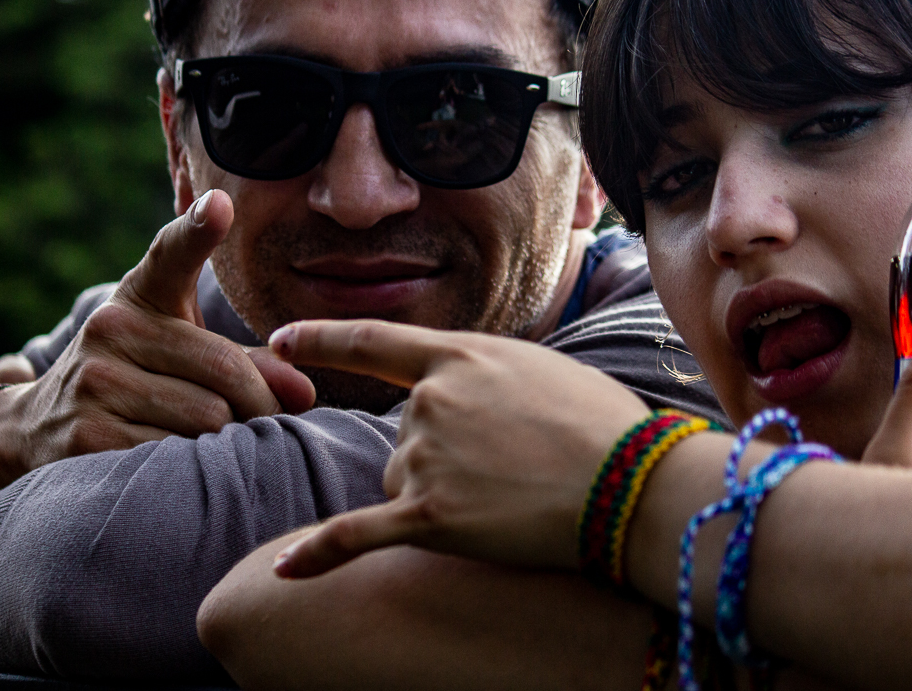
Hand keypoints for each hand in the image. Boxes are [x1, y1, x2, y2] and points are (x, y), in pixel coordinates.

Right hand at [0, 190, 315, 472]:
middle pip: (226, 371)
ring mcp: (94, 382)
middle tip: (265, 421)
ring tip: (218, 444)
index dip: (197, 231)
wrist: (38, 427)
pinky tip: (184, 466)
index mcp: (141, 296)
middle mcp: (111, 329)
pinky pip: (175, 455)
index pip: (172, 256)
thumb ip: (247, 363)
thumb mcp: (182, 353)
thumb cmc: (138, 380)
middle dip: (260, 405)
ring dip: (229, 441)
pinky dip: (195, 467)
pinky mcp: (86, 437)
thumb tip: (304, 391)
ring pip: (208, 419)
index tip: (220, 206)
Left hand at [264, 319, 650, 578]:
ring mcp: (426, 458)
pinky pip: (357, 536)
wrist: (630, 483)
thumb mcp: (541, 369)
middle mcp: (431, 402)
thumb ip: (488, 374)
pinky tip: (282, 572)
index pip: (375, 341)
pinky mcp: (429, 518)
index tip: (283, 338)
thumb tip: (469, 394)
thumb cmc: (602, 425)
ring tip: (508, 497)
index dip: (324, 339)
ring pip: (402, 481)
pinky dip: (317, 556)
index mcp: (460, 356)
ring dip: (440, 494)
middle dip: (445, 455)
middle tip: (514, 467)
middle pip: (404, 435)